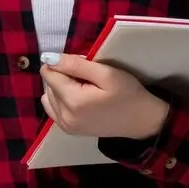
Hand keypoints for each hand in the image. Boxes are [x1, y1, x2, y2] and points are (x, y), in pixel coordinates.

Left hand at [39, 53, 169, 140]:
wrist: (141, 121)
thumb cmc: (127, 94)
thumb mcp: (106, 73)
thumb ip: (75, 64)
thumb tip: (47, 58)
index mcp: (73, 102)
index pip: (49, 72)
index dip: (65, 65)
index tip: (84, 69)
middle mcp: (64, 116)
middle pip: (49, 84)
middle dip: (64, 76)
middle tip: (89, 80)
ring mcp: (65, 125)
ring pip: (48, 95)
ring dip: (62, 88)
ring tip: (85, 89)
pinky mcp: (68, 129)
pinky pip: (51, 107)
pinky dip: (60, 99)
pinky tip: (78, 99)